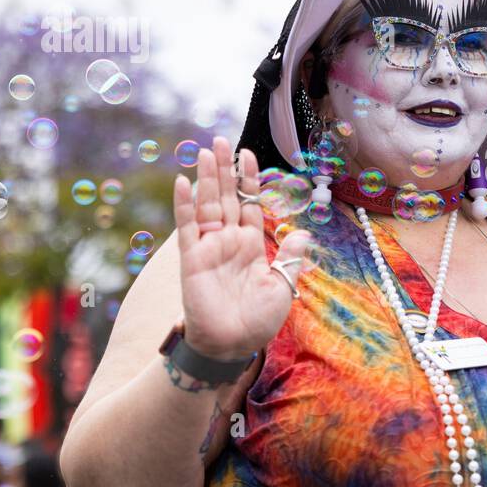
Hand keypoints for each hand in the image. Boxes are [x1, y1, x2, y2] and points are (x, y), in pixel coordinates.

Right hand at [173, 137, 311, 360]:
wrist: (232, 346)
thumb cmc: (256, 322)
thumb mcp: (282, 286)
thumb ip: (290, 259)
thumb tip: (304, 233)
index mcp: (251, 246)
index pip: (249, 204)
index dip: (248, 180)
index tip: (247, 154)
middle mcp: (228, 242)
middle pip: (226, 197)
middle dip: (223, 169)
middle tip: (219, 140)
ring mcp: (209, 248)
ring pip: (207, 205)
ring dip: (206, 178)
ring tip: (205, 150)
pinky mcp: (192, 260)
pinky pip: (187, 228)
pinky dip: (184, 205)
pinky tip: (182, 182)